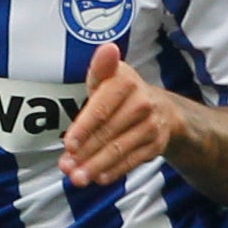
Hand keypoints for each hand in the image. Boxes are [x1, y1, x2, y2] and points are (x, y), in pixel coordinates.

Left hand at [60, 42, 190, 189]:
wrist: (161, 108)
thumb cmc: (122, 93)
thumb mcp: (108, 76)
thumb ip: (100, 68)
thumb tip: (108, 49)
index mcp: (126, 82)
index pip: (101, 109)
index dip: (84, 129)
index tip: (69, 145)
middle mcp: (142, 103)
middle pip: (108, 132)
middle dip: (85, 153)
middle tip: (66, 168)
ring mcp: (151, 126)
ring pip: (119, 149)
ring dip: (96, 166)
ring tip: (77, 178)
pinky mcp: (155, 145)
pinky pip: (132, 161)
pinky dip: (114, 171)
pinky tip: (99, 178)